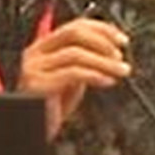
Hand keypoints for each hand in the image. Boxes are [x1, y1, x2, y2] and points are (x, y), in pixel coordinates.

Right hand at [17, 18, 130, 138]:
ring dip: (104, 61)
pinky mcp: (37, 84)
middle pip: (73, 33)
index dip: (101, 29)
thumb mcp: (70, 79)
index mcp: (43, 47)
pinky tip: (107, 81)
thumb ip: (83, 63)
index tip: (121, 39)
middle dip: (102, 41)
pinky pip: (72, 73)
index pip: (74, 26)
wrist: (33, 128)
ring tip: (121, 71)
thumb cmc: (50, 108)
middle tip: (120, 55)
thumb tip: (109, 52)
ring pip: (75, 53)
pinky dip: (95, 75)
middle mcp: (36, 53)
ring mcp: (34, 67)